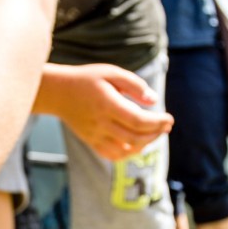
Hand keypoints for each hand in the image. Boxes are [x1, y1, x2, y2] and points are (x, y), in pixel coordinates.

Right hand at [49, 63, 173, 159]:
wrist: (58, 92)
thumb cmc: (87, 79)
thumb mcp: (111, 73)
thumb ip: (134, 85)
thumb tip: (153, 100)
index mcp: (108, 104)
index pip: (139, 121)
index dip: (158, 123)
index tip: (169, 119)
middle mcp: (101, 123)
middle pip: (135, 138)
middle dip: (155, 134)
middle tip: (165, 126)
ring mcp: (95, 135)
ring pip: (126, 150)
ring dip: (144, 145)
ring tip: (152, 134)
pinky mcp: (91, 141)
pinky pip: (113, 156)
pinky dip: (128, 153)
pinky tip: (136, 144)